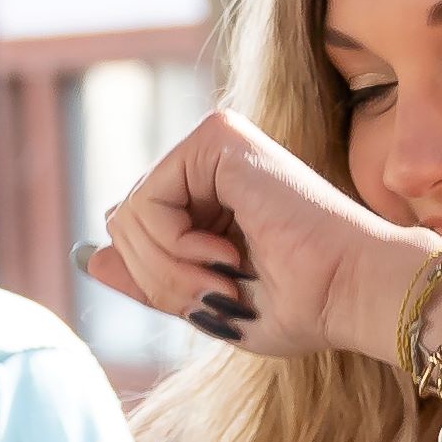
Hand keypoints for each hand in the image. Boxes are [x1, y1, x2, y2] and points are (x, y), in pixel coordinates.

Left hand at [80, 105, 437, 365]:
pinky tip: (223, 253)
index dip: (158, 283)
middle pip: (124, 225)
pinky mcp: (217, 137)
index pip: (136, 233)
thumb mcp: (207, 302)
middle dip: (160, 278)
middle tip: (220, 292)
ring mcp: (214, 142)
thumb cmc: (306, 305)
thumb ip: (151, 277)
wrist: (354, 290)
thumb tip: (88, 256)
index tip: (217, 299)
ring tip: (226, 277)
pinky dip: (173, 247)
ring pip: (129, 216)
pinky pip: (145, 202)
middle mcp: (211, 159)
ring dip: (170, 269)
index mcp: (214, 193)